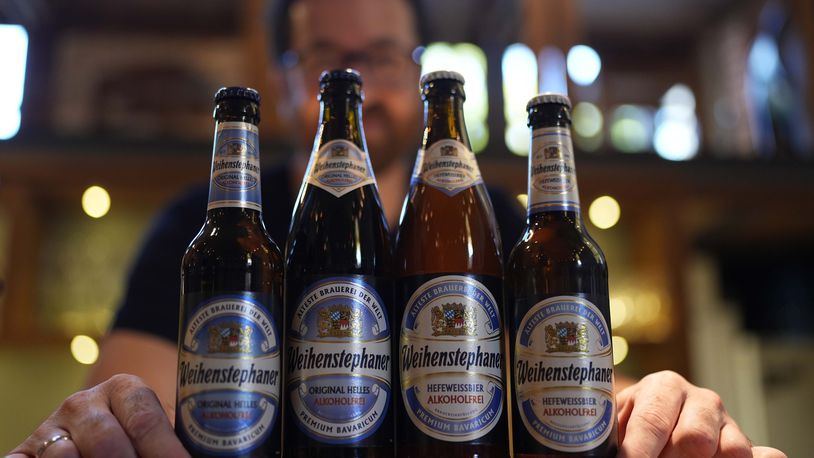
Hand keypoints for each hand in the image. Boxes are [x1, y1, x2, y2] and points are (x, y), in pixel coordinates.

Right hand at [8, 374, 188, 457]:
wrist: (92, 424)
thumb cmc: (136, 434)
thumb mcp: (152, 430)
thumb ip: (171, 442)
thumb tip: (202, 456)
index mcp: (125, 389)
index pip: (146, 421)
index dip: (166, 452)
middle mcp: (84, 403)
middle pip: (107, 443)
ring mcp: (50, 427)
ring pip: (66, 456)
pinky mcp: (24, 451)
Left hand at [617, 370, 785, 457]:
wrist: (660, 424)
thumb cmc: (633, 427)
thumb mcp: (619, 424)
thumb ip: (615, 436)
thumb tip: (599, 453)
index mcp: (663, 387)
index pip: (651, 422)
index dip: (638, 452)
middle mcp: (700, 398)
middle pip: (691, 439)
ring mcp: (726, 420)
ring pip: (726, 449)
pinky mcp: (744, 441)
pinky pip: (753, 456)